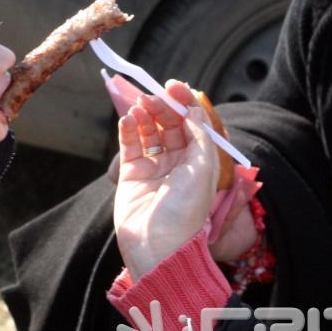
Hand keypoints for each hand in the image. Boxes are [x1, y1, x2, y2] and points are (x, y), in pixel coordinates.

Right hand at [105, 79, 257, 262]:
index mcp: (199, 162)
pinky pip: (130, 145)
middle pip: (169, 125)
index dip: (184, 103)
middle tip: (152, 96)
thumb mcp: (203, 167)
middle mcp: (177, 163)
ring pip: (149, 132)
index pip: (192, 124)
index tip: (174, 86)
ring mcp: (153, 168)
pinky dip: (128, 130)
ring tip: (139, 106)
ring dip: (144, 116)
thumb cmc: (186, 209)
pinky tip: (128, 119)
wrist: (158, 244)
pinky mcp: (131, 175)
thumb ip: (200, 134)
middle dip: (162, 108)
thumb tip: (194, 108)